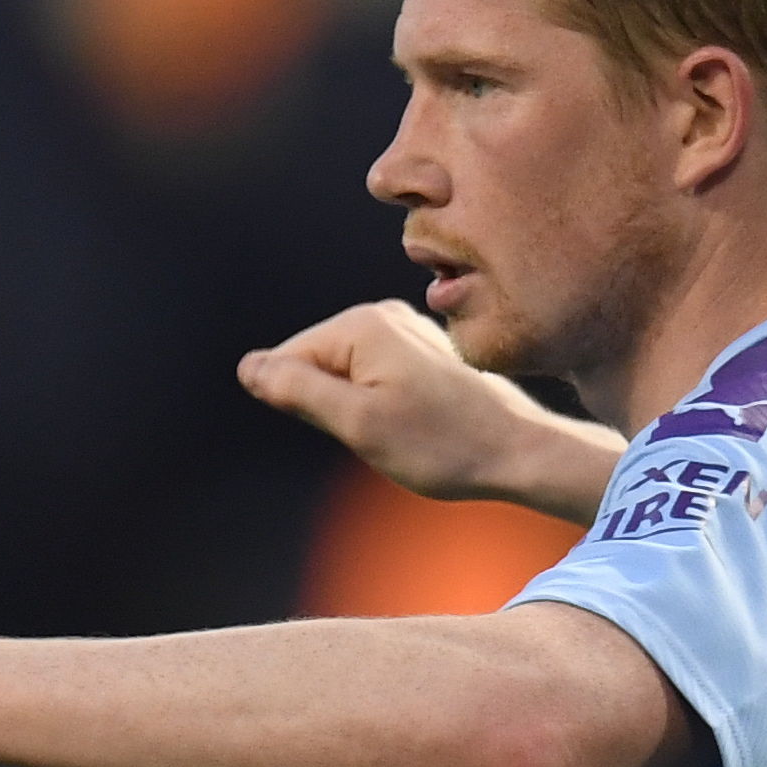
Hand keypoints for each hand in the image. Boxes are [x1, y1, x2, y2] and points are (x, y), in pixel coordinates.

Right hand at [237, 301, 618, 525]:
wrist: (516, 451)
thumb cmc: (441, 444)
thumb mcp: (358, 424)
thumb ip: (298, 390)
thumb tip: (249, 367)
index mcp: (360, 324)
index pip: (288, 363)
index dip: (308, 408)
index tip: (359, 428)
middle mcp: (381, 314)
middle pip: (316, 367)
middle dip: (334, 408)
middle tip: (384, 432)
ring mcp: (404, 331)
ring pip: (345, 378)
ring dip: (360, 412)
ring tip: (404, 429)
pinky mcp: (421, 351)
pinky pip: (373, 380)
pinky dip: (382, 408)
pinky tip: (417, 424)